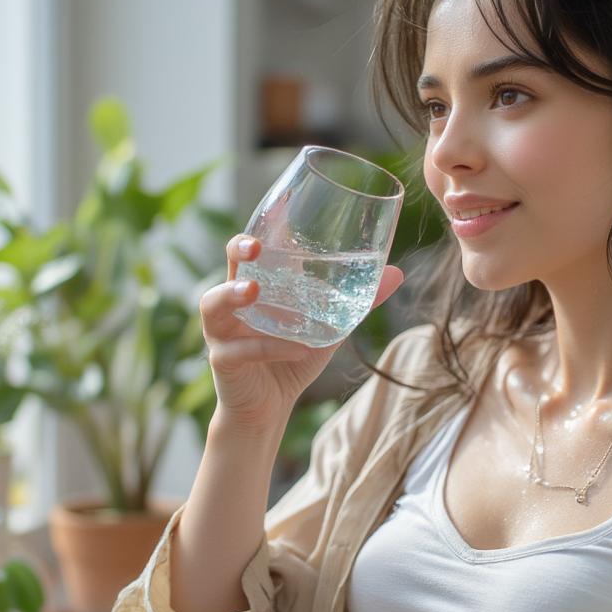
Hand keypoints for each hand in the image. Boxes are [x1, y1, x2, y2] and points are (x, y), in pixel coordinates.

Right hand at [201, 234, 402, 431]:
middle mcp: (234, 301)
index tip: (282, 203)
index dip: (266, 224)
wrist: (270, 408)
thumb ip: (358, 301)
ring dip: (232, 295)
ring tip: (253, 292)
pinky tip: (295, 349)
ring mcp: (223, 331)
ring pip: (214, 303)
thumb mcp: (329, 327)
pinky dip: (269, 348)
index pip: (258, 245)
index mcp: (258, 284)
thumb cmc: (292, 359)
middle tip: (256, 247)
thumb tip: (397, 273)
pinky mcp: (223, 361)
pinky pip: (240, 350)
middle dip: (239, 250)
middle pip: (229, 264)